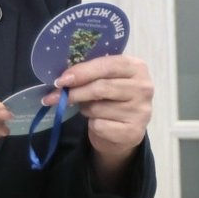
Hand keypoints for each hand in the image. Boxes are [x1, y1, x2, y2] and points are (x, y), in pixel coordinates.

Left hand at [42, 53, 153, 179]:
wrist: (123, 130)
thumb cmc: (111, 98)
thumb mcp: (105, 79)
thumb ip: (90, 74)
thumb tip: (62, 80)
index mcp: (137, 67)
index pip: (107, 65)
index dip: (82, 72)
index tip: (61, 80)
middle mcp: (144, 88)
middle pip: (101, 88)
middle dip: (74, 92)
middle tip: (54, 96)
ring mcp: (141, 111)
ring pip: (97, 108)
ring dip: (85, 109)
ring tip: (89, 109)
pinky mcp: (133, 132)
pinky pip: (99, 125)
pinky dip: (92, 124)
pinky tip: (99, 123)